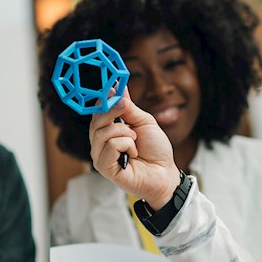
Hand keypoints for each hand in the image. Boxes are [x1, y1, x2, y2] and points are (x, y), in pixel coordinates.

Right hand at [88, 90, 178, 208]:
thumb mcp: (144, 122)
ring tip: (136, 141)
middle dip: (113, 112)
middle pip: (96, 121)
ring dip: (125, 133)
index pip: (97, 112)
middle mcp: (100, 143)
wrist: (165, 173)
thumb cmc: (155, 150)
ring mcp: (101, 156)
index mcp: (108, 131)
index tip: (112, 88)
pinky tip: (133, 154)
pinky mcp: (104, 168)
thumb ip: (129, 108)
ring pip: (102, 133)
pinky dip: (126, 145)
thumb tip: (118, 88)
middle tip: (127, 111)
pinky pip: (110, 146)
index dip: (103, 99)